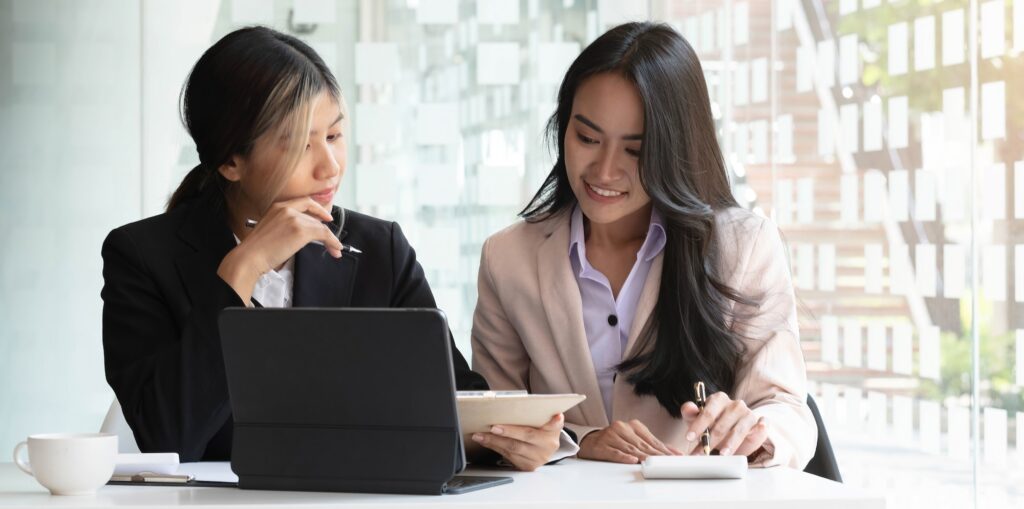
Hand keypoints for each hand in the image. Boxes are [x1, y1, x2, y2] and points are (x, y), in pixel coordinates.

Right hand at [217, 197, 342, 301]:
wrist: (249, 257)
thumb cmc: (257, 249)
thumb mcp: (271, 229)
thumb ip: (286, 225)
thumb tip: (304, 232)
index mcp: (277, 206)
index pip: (304, 202)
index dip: (317, 209)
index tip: (325, 216)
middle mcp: (286, 209)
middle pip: (314, 215)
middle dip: (325, 226)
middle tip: (332, 236)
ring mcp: (294, 218)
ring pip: (320, 226)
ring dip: (330, 238)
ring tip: (335, 249)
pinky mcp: (301, 230)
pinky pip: (323, 234)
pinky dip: (332, 242)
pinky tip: (335, 248)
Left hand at [471, 413, 563, 471]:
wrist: (542, 448)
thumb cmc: (538, 428)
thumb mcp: (541, 419)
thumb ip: (535, 412)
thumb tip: (518, 402)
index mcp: (554, 430)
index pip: (555, 424)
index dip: (555, 422)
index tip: (556, 416)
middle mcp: (548, 445)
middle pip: (527, 436)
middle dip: (508, 431)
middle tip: (493, 427)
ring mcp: (538, 458)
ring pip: (513, 448)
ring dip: (494, 441)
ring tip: (480, 434)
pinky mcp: (527, 466)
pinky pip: (508, 456)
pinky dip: (494, 447)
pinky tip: (484, 441)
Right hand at [577, 419, 678, 463]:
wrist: (589, 441)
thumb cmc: (614, 441)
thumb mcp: (634, 439)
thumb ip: (652, 445)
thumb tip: (673, 452)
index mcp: (632, 425)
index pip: (651, 440)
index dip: (664, 449)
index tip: (675, 457)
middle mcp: (622, 428)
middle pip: (642, 445)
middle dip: (657, 455)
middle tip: (668, 463)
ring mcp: (611, 436)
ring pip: (630, 449)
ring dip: (643, 457)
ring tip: (654, 463)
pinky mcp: (601, 446)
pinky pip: (614, 452)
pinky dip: (624, 457)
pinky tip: (632, 460)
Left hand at [681, 392, 767, 456]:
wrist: (732, 433)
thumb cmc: (713, 425)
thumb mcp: (698, 420)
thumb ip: (691, 413)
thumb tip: (688, 408)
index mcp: (718, 399)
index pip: (707, 412)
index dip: (698, 425)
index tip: (689, 437)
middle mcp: (735, 404)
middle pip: (721, 424)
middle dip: (710, 441)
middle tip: (701, 453)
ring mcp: (748, 414)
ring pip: (739, 430)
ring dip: (730, 444)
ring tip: (722, 454)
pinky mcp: (760, 424)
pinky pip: (762, 425)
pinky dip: (761, 427)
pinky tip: (760, 428)